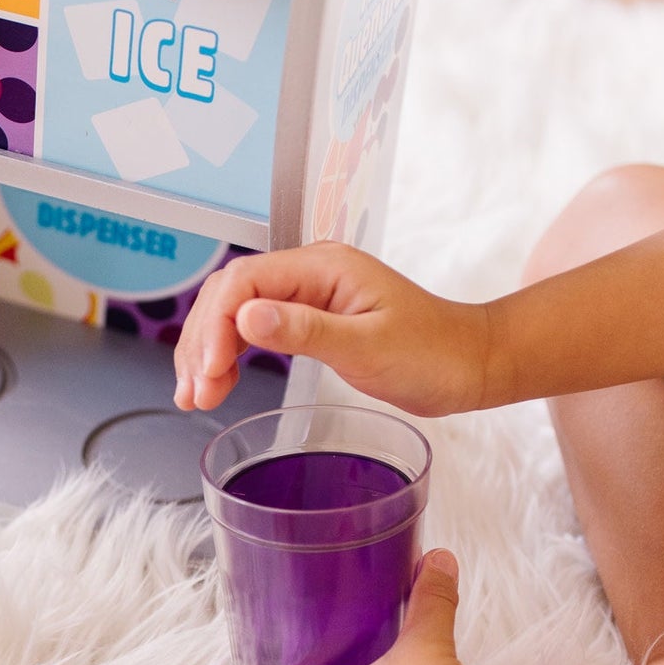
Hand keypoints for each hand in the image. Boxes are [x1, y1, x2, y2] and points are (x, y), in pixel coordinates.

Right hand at [173, 244, 492, 416]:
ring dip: (208, 353)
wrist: (470, 365)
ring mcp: (308, 298)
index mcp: (324, 267)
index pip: (244, 282)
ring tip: (195, 397)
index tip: (209, 371)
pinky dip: (230, 358)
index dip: (215, 325)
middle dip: (202, 343)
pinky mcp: (310, 323)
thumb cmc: (434, 353)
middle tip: (193, 393)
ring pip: (234, 315)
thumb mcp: (369, 346)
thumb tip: (246, 317)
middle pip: (229, 296)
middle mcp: (310, 274)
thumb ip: (306, 331)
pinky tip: (218, 384)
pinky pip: (254, 332)